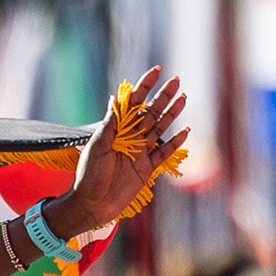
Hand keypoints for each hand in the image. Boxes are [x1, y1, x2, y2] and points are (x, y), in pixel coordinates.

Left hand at [49, 68, 187, 236]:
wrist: (93, 204)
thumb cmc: (89, 175)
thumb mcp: (98, 146)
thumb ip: (110, 124)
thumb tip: (115, 98)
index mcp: (117, 129)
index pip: (133, 103)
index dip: (144, 86)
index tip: (156, 70)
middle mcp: (130, 138)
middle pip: (151, 112)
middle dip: (163, 96)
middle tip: (177, 79)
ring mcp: (140, 152)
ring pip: (160, 128)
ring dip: (171, 113)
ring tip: (183, 97)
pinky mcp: (146, 169)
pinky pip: (163, 153)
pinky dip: (174, 143)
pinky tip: (185, 130)